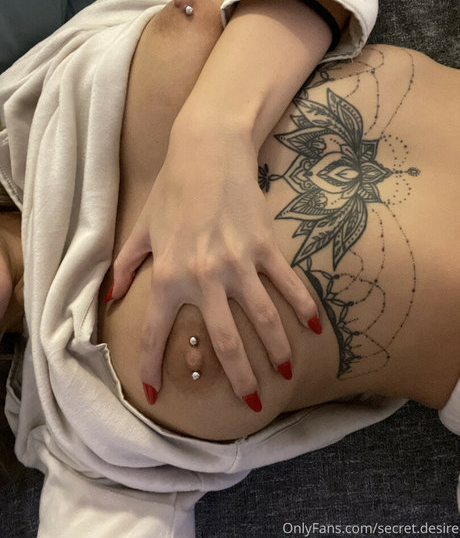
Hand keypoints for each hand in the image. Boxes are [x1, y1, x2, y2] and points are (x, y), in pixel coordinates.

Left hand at [108, 126, 320, 410]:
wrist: (207, 151)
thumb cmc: (172, 189)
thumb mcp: (142, 228)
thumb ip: (127, 266)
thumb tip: (112, 296)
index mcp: (169, 275)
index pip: (156, 331)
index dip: (153, 365)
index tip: (156, 393)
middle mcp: (204, 276)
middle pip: (224, 340)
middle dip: (238, 377)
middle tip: (249, 403)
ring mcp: (239, 263)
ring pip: (262, 319)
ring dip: (275, 352)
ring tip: (284, 374)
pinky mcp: (266, 247)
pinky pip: (287, 284)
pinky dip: (303, 307)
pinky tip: (314, 328)